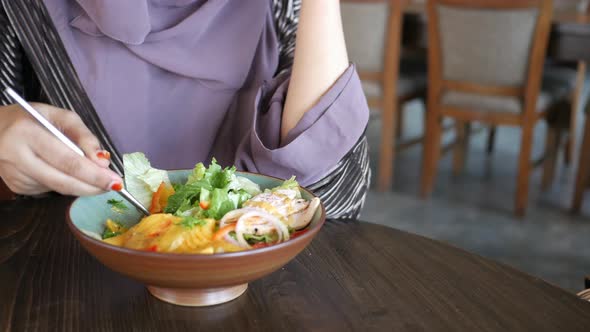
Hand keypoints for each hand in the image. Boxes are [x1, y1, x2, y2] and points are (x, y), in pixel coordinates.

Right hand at [0, 103, 122, 195]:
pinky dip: (64, 184)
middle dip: (92, 186)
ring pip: (58, 188)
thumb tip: (102, 161)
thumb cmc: (33, 119)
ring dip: (81, 186)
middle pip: (62, 181)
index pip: (67, 161)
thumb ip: (84, 136)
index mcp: (26, 133)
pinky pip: (49, 189)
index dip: (93, 175)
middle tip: (113, 186)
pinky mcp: (16, 186)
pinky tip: (65, 173)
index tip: (115, 181)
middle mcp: (16, 156)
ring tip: (95, 178)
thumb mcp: (60, 116)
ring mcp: (14, 174)